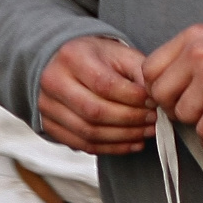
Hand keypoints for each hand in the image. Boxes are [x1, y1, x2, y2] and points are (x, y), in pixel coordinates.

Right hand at [38, 36, 154, 153]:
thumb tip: (155, 95)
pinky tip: (132, 143)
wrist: (64, 64)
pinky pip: (83, 145)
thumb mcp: (119, 53)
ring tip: (146, 132)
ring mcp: (47, 106)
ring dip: (123, 137)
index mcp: (71, 57)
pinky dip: (111, 148)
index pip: (104, 84)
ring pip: (89, 132)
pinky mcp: (49, 126)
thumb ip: (139, 70)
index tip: (153, 102)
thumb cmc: (96, 58)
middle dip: (130, 119)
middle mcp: (53, 81)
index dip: (132, 98)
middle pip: (95, 111)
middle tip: (153, 120)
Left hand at [142, 24, 202, 149]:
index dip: (156, 88)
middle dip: (172, 108)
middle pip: (160, 93)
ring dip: (196, 123)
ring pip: (181, 114)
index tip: (170, 98)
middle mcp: (198, 53)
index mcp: (193, 37)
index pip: (150, 67)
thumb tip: (158, 85)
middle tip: (190, 112)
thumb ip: (188, 57)